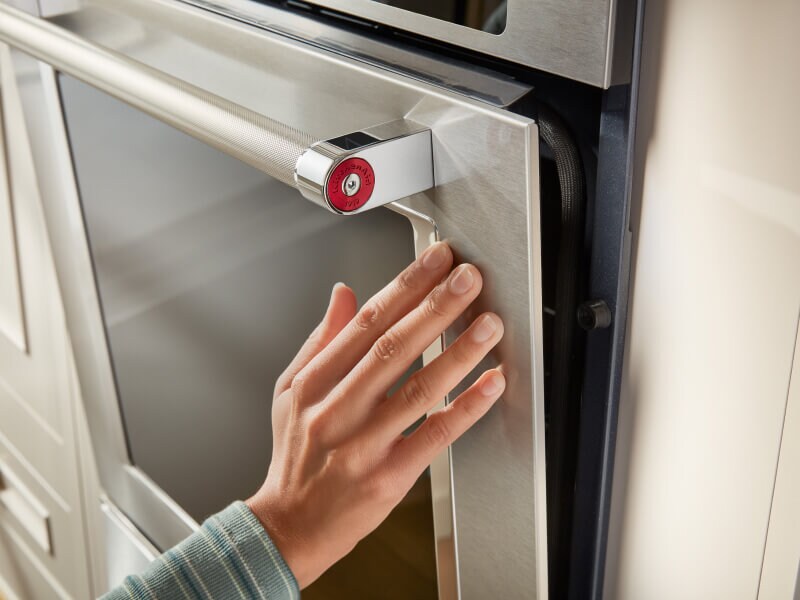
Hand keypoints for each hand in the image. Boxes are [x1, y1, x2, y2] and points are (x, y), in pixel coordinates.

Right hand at [246, 242, 504, 587]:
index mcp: (314, 382)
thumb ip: (320, 339)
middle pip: (393, 347)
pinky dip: (465, 408)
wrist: (290, 524)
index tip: (435, 261)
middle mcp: (337, 409)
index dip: (404, 286)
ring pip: (417, 388)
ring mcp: (363, 444)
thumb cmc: (295, 457)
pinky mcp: (388, 477)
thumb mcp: (291, 391)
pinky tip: (491, 384)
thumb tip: (344, 294)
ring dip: (458, 352)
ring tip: (488, 323)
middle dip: (436, 306)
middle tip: (468, 278)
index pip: (365, 322)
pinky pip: (433, 436)